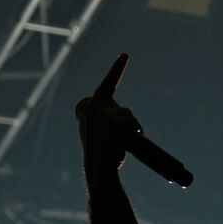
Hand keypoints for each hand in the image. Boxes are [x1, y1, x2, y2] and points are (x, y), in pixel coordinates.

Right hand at [76, 53, 141, 168]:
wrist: (99, 169)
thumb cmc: (101, 156)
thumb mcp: (98, 135)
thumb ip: (105, 121)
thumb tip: (125, 122)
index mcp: (86, 110)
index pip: (101, 89)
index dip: (114, 73)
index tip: (123, 57)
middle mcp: (92, 107)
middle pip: (108, 85)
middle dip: (116, 67)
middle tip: (125, 54)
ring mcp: (103, 114)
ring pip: (127, 113)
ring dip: (131, 125)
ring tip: (123, 141)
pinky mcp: (117, 122)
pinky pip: (133, 123)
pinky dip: (136, 131)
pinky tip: (127, 141)